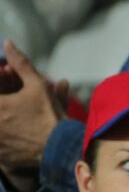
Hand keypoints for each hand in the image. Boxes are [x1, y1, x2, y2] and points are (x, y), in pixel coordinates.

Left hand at [0, 39, 65, 187]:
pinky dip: (6, 136)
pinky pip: (0, 144)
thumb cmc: (48, 116)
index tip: (5, 77)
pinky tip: (16, 131)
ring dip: (6, 117)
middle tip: (14, 98)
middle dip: (5, 96)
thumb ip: (20, 64)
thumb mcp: (37, 86)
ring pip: (0, 124)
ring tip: (17, 115)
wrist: (60, 149)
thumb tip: (8, 43)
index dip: (1, 81)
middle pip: (0, 105)